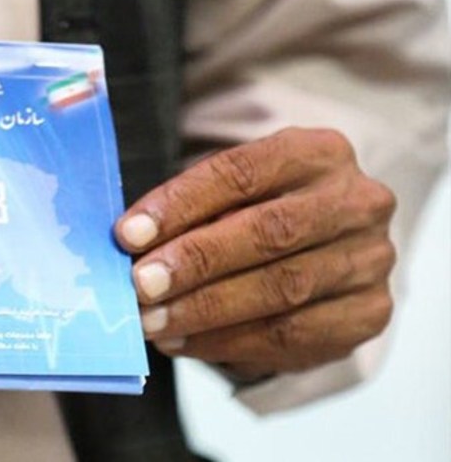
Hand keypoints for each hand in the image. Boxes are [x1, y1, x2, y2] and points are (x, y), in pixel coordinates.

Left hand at [115, 128, 395, 381]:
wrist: (322, 252)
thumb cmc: (255, 213)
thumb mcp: (228, 194)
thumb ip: (188, 212)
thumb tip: (129, 244)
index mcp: (317, 152)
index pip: (242, 172)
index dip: (181, 204)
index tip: (128, 234)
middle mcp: (356, 201)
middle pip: (268, 231)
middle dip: (195, 261)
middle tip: (140, 286)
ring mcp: (369, 260)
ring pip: (282, 289)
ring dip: (204, 310)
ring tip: (152, 322)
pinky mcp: (368, 314)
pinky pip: (292, 336)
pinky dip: (227, 343)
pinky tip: (182, 342)